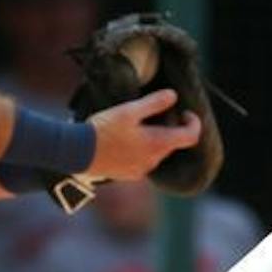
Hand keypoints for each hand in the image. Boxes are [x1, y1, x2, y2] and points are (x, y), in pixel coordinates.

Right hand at [87, 88, 201, 180]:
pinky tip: (124, 141)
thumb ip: (154, 103)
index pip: (191, 136)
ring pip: (157, 152)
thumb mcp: (129, 110)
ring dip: (154, 139)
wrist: (77, 153)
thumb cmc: (103, 129)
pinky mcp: (129, 175)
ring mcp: (141, 170)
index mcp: (158, 143)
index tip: (184, 112)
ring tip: (135, 126)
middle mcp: (154, 160)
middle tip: (154, 114)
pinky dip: (141, 150)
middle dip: (170, 128)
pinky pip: (143, 161)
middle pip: (173, 143)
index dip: (193, 122)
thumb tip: (174, 96)